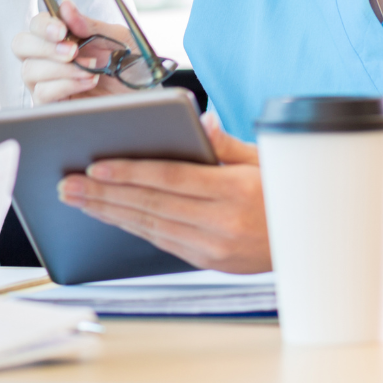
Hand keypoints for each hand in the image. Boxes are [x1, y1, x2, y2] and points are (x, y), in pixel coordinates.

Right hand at [12, 0, 133, 102]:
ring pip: (30, 70)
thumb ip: (90, 24)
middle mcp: (48, 58)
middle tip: (72, 51)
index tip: (62, 31)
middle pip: (20, 45)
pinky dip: (65, 86)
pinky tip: (87, 82)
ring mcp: (47, 82)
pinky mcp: (52, 104)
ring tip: (90, 70)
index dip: (43, 26)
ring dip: (61, 69)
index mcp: (61, 38)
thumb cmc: (130, 66)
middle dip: (44, 46)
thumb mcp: (117, 39)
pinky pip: (42, 93)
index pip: (36, 25)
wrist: (143, 96)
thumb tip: (65, 5)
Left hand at [57, 111, 271, 272]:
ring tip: (76, 198)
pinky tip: (107, 214)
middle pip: (150, 205)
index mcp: (235, 192)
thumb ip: (224, 143)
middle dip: (103, 194)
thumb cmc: (286, 190)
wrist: (315, 242)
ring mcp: (214, 247)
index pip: (170, 179)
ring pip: (149, 226)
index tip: (94, 166)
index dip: (129, 173)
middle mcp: (222, 223)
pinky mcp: (209, 261)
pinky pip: (161, 241)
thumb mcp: (264, 157)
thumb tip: (198, 121)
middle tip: (66, 184)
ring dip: (108, 211)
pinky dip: (130, 226)